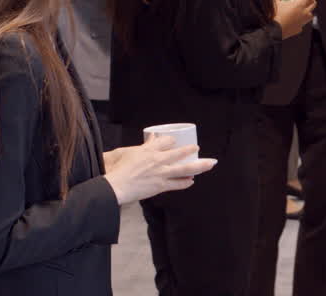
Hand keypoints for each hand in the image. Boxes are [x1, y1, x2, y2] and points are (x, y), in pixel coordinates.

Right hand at [102, 135, 216, 204]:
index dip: (172, 141)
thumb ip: (142, 147)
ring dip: (199, 166)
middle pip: (180, 152)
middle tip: (198, 148)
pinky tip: (191, 181)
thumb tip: (151, 138)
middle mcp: (158, 160)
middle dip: (191, 150)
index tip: (175, 142)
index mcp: (149, 150)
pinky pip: (178, 184)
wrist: (116, 186)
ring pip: (185, 168)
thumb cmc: (119, 169)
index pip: (166, 141)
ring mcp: (161, 173)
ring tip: (209, 163)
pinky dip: (186, 182)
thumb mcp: (128, 152)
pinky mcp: (161, 186)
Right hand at [272, 0, 315, 38]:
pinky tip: (297, 19)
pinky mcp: (299, 28)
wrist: (274, 31)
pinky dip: (301, 20)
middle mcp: (304, 13)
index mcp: (299, 5)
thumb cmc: (276, 16)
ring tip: (304, 9)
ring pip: (311, 14)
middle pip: (313, 4)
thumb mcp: (275, 3)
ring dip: (309, 10)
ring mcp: (303, 22)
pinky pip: (303, 23)